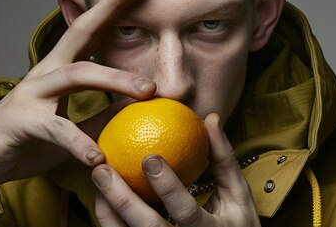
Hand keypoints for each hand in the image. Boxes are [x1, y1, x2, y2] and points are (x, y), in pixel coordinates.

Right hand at [0, 0, 154, 188]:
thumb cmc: (28, 139)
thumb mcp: (74, 125)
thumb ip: (103, 114)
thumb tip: (141, 109)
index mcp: (60, 68)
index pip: (91, 27)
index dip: (112, 0)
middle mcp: (47, 72)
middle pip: (82, 30)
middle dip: (111, 3)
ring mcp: (32, 93)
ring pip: (76, 75)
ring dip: (114, 79)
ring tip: (148, 90)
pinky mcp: (22, 121)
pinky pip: (56, 130)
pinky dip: (79, 143)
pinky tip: (98, 157)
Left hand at [92, 113, 260, 226]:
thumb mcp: (238, 196)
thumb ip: (223, 159)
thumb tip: (210, 118)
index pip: (185, 211)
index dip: (167, 187)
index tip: (150, 158)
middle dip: (122, 199)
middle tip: (103, 170)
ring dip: (109, 211)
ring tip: (96, 180)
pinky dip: (111, 222)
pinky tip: (102, 199)